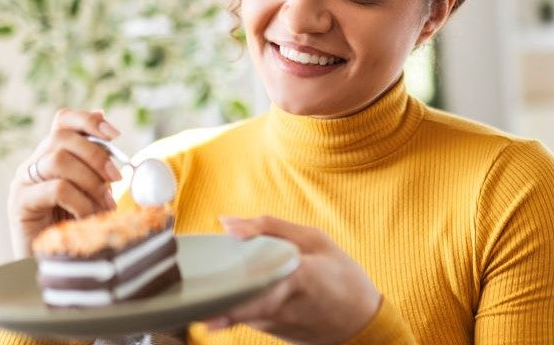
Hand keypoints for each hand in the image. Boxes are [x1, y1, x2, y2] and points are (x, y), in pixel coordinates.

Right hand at [8, 108, 124, 257]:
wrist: (53, 265)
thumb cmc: (74, 228)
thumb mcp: (92, 192)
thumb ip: (97, 167)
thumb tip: (110, 134)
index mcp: (51, 154)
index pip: (63, 120)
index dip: (88, 120)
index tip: (115, 134)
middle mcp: (33, 163)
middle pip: (61, 136)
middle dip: (96, 154)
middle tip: (117, 177)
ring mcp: (23, 182)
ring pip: (59, 160)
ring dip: (91, 182)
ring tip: (104, 205)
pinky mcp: (20, 203)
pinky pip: (56, 189)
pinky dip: (81, 201)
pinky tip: (88, 217)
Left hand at [201, 216, 381, 344]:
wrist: (361, 325)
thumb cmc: (343, 278)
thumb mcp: (315, 240)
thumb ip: (270, 227)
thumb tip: (227, 222)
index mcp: (294, 278)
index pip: (248, 286)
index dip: (219, 287)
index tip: (198, 286)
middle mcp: (277, 306)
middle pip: (229, 296)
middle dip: (210, 284)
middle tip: (192, 269)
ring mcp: (269, 324)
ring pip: (233, 302)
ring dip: (224, 286)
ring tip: (223, 264)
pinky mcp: (267, 332)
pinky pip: (242, 309)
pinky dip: (238, 294)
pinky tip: (245, 280)